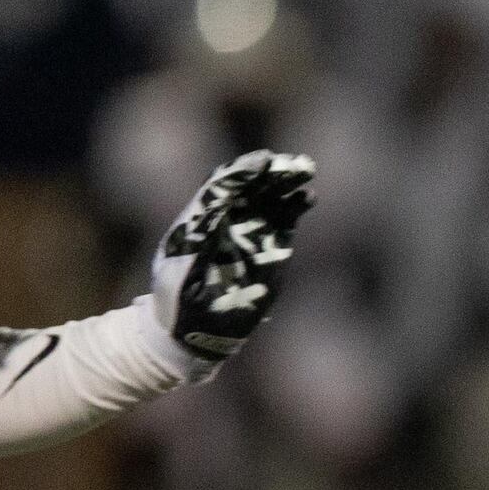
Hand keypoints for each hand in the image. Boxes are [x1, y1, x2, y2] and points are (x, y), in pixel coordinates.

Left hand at [151, 150, 316, 363]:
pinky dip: (297, 205)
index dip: (241, 173)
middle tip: (291, 162)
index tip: (261, 161)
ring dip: (286, 181)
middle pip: (249, 186)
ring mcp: (249, 232)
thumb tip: (215, 209)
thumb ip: (199, 240)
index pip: (221, 187)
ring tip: (306, 169)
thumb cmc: (180, 301)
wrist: (196, 328)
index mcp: (199, 220)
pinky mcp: (270, 247)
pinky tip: (308, 195)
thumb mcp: (182, 271)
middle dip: (270, 172)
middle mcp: (225, 220)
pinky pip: (286, 219)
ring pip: (270, 198)